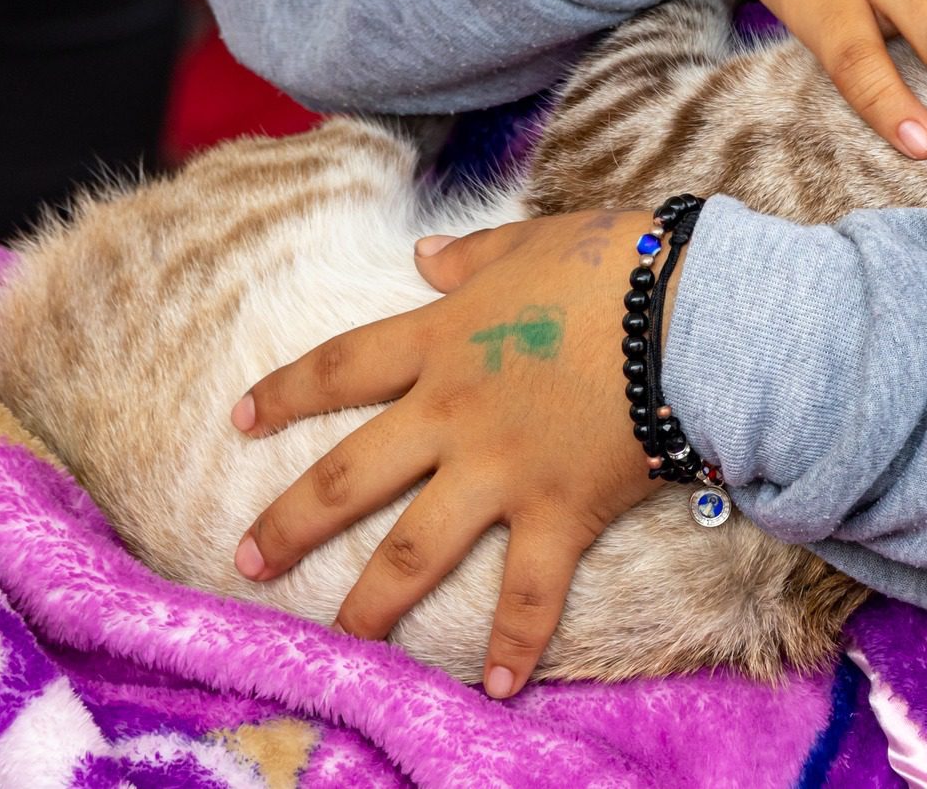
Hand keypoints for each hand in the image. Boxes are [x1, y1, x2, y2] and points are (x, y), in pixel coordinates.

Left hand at [230, 210, 661, 697]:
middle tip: (247, 559)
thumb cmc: (614, 263)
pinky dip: (514, 640)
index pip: (340, 369)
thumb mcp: (530, 240)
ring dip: (372, 602)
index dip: (284, 393)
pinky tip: (495, 686)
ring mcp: (500, 471)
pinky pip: (530, 589)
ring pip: (415, 548)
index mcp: (440, 341)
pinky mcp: (558, 511)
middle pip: (349, 476)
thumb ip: (471, 257)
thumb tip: (425, 258)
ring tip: (339, 642)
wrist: (686, 310)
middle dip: (291, 522)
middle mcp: (451, 413)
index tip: (240, 419)